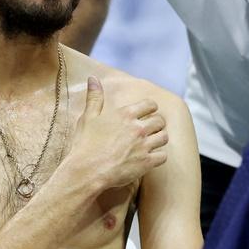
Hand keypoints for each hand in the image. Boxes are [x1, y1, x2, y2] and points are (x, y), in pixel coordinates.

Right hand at [69, 77, 167, 191]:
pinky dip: (159, 156)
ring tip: (152, 143)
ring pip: (164, 137)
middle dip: (156, 124)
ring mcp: (143, 145)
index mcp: (125, 114)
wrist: (86, 170)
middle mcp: (138, 128)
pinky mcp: (146, 162)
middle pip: (160, 121)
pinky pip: (163, 156)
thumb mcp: (88, 117)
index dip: (151, 108)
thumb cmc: (85, 144)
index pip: (150, 104)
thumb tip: (93, 78)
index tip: (148, 113)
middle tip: (150, 130)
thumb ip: (94, 97)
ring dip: (159, 139)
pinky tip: (151, 158)